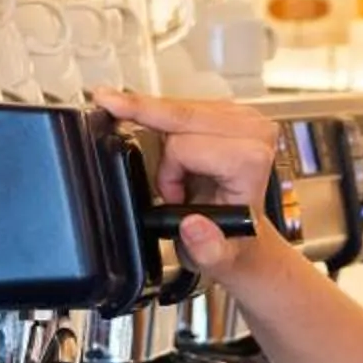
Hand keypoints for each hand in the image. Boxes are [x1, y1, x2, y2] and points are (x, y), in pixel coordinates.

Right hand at [95, 88, 284, 289]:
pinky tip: (157, 130)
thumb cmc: (235, 244)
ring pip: (177, 105)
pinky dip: (162, 116)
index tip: (171, 197)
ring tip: (166, 167)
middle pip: (179, 114)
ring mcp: (244, 117)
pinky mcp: (230, 111)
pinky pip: (182, 103)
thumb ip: (207, 249)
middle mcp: (254, 132)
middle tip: (109, 103)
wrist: (249, 238)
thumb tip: (193, 225)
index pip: (184, 146)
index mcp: (251, 163)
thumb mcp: (218, 260)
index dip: (169, 173)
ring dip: (158, 129)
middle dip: (148, 126)